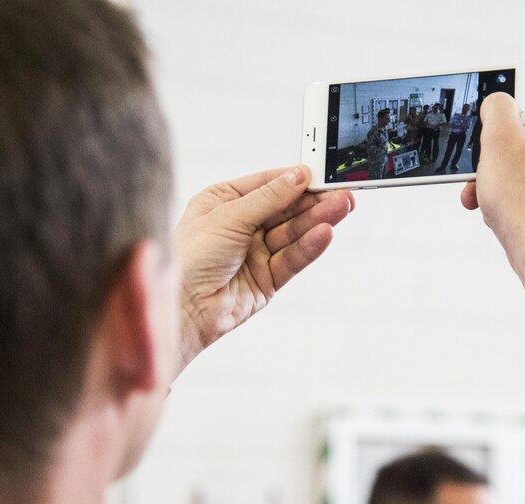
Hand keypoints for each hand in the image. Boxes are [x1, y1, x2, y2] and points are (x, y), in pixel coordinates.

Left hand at [174, 165, 353, 375]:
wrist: (182, 308)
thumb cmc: (190, 257)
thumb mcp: (228, 217)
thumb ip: (268, 198)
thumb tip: (298, 176)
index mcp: (223, 202)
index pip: (266, 185)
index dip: (294, 179)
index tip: (321, 174)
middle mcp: (240, 226)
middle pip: (285, 209)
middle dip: (313, 202)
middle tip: (342, 193)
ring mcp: (254, 254)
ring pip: (292, 233)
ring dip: (317, 221)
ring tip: (342, 208)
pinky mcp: (266, 280)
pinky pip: (291, 259)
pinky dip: (309, 246)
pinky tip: (325, 233)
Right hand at [460, 80, 524, 256]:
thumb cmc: (523, 198)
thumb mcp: (498, 140)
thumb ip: (497, 107)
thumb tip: (498, 101)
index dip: (514, 91)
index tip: (493, 109)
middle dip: (495, 143)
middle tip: (478, 157)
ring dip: (497, 171)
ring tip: (479, 190)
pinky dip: (510, 190)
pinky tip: (494, 207)